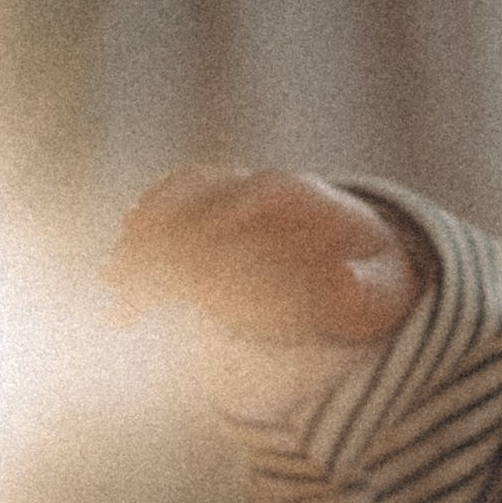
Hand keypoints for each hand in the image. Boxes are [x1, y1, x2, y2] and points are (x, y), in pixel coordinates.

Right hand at [105, 166, 428, 345]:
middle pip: (207, 189)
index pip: (272, 188)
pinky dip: (140, 276)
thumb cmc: (374, 281)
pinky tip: (124, 314)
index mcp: (307, 200)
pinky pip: (162, 251)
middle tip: (139, 244)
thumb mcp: (385, 291)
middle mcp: (257, 198)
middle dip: (172, 215)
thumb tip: (341, 283)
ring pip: (173, 213)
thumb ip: (365, 288)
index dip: (240, 203)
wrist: (355, 275)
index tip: (213, 228)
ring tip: (117, 283)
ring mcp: (223, 215)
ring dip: (142, 243)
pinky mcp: (202, 247)